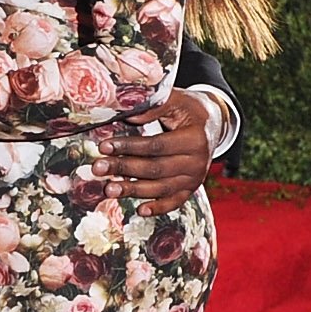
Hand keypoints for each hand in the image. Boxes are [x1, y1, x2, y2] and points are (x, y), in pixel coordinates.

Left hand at [95, 91, 215, 213]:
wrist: (212, 123)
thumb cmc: (188, 109)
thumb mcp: (176, 100)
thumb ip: (155, 106)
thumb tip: (127, 115)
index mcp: (195, 138)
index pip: (156, 145)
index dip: (129, 146)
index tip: (104, 146)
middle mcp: (198, 162)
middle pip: (156, 169)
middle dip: (124, 168)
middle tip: (98, 168)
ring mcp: (195, 178)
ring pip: (161, 188)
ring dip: (133, 190)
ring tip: (109, 190)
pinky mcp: (191, 189)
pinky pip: (174, 202)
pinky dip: (158, 207)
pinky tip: (140, 210)